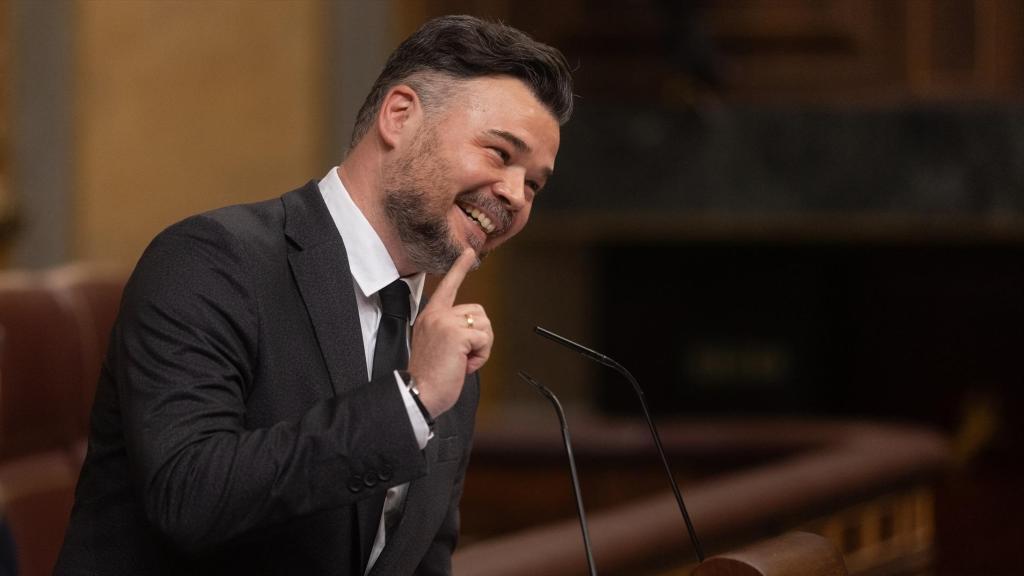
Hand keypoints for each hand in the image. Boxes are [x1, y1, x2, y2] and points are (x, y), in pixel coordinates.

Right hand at [407, 249, 491, 417]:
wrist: (418, 393)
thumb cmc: (429, 376)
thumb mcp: (437, 345)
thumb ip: (451, 330)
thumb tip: (473, 330)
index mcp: (430, 316)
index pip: (447, 286)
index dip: (460, 268)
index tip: (469, 252)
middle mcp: (436, 315)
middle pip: (479, 313)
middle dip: (480, 337)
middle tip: (463, 357)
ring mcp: (445, 322)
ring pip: (484, 326)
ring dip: (481, 348)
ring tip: (462, 361)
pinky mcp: (456, 334)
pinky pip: (484, 340)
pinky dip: (480, 356)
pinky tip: (463, 365)